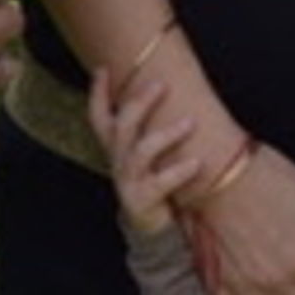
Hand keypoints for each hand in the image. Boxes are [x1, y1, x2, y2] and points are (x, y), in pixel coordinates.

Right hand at [88, 65, 199, 235]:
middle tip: (162, 84)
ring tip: (190, 123)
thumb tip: (164, 84)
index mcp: (115, 146)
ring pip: (141, 151)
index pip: (98, 116)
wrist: (149, 226)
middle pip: (122, 125)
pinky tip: (196, 163)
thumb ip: (146, 126)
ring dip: (166, 135)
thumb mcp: (143, 151)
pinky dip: (179, 171)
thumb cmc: (151, 177)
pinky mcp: (142, 199)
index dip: (97, 93)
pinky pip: (160, 182)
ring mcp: (128, 180)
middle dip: (140, 102)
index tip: (103, 68)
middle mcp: (117, 160)